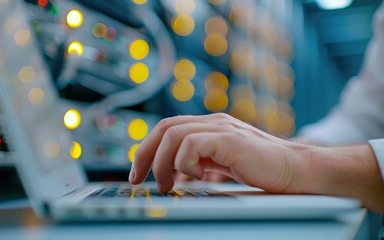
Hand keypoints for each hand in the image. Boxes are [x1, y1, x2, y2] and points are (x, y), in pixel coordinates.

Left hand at [129, 113, 307, 193]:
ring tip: (168, 185)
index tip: (139, 172)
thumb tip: (174, 175)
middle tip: (139, 178)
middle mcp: (213, 122)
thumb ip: (200, 162)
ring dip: (163, 163)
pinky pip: (192, 145)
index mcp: (209, 126)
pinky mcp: (229, 139)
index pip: (167, 128)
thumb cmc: (261, 170)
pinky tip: (198, 177)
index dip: (147, 148)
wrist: (296, 170)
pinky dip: (186, 163)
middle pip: (164, 127)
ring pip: (174, 135)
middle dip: (145, 153)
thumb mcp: (222, 164)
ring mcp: (221, 128)